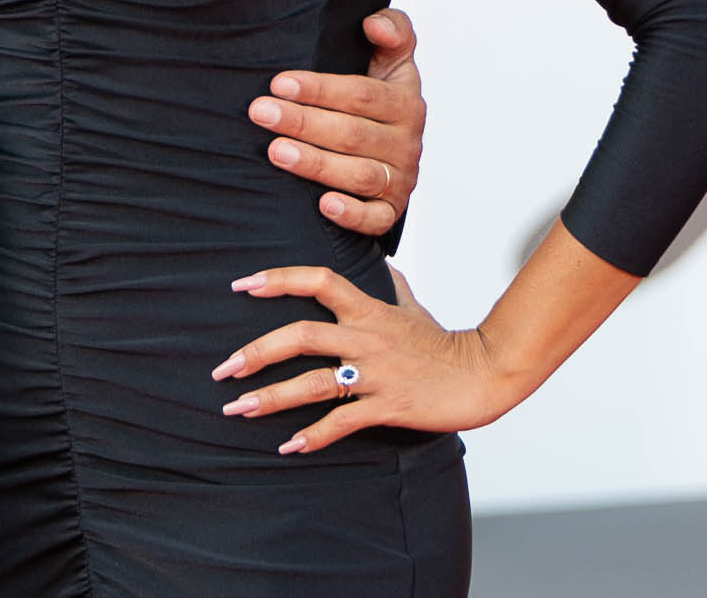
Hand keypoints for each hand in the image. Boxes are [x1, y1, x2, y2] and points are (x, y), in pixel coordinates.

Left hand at [212, 262, 512, 454]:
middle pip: (302, 335)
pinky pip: (342, 422)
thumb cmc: (445, 344)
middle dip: (257, 351)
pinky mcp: (387, 405)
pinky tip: (288, 446)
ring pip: (313, 383)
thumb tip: (380, 260)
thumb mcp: (413, 307)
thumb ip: (391, 284)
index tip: (242, 285)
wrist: (482, 373)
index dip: (278, 279)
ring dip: (271, 398)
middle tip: (223, 368)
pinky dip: (313, 436)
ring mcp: (376, 374)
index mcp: (368, 311)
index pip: (318, 281)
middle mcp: (366, 338)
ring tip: (238, 409)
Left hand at [248, 8, 424, 235]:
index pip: (361, 94)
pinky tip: (323, 204)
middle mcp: (406, 142)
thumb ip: (393, 30)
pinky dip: (351, 214)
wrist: (395, 149)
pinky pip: (375, 219)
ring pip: (359, 174)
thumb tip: (373, 22)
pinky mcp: (391, 211)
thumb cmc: (380, 98)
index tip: (279, 83)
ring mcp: (401, 179)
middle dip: (303, 122)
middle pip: (353, 133)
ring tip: (276, 152)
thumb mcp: (392, 60)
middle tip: (262, 112)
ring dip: (316, 163)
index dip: (320, 89)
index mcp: (405, 102)